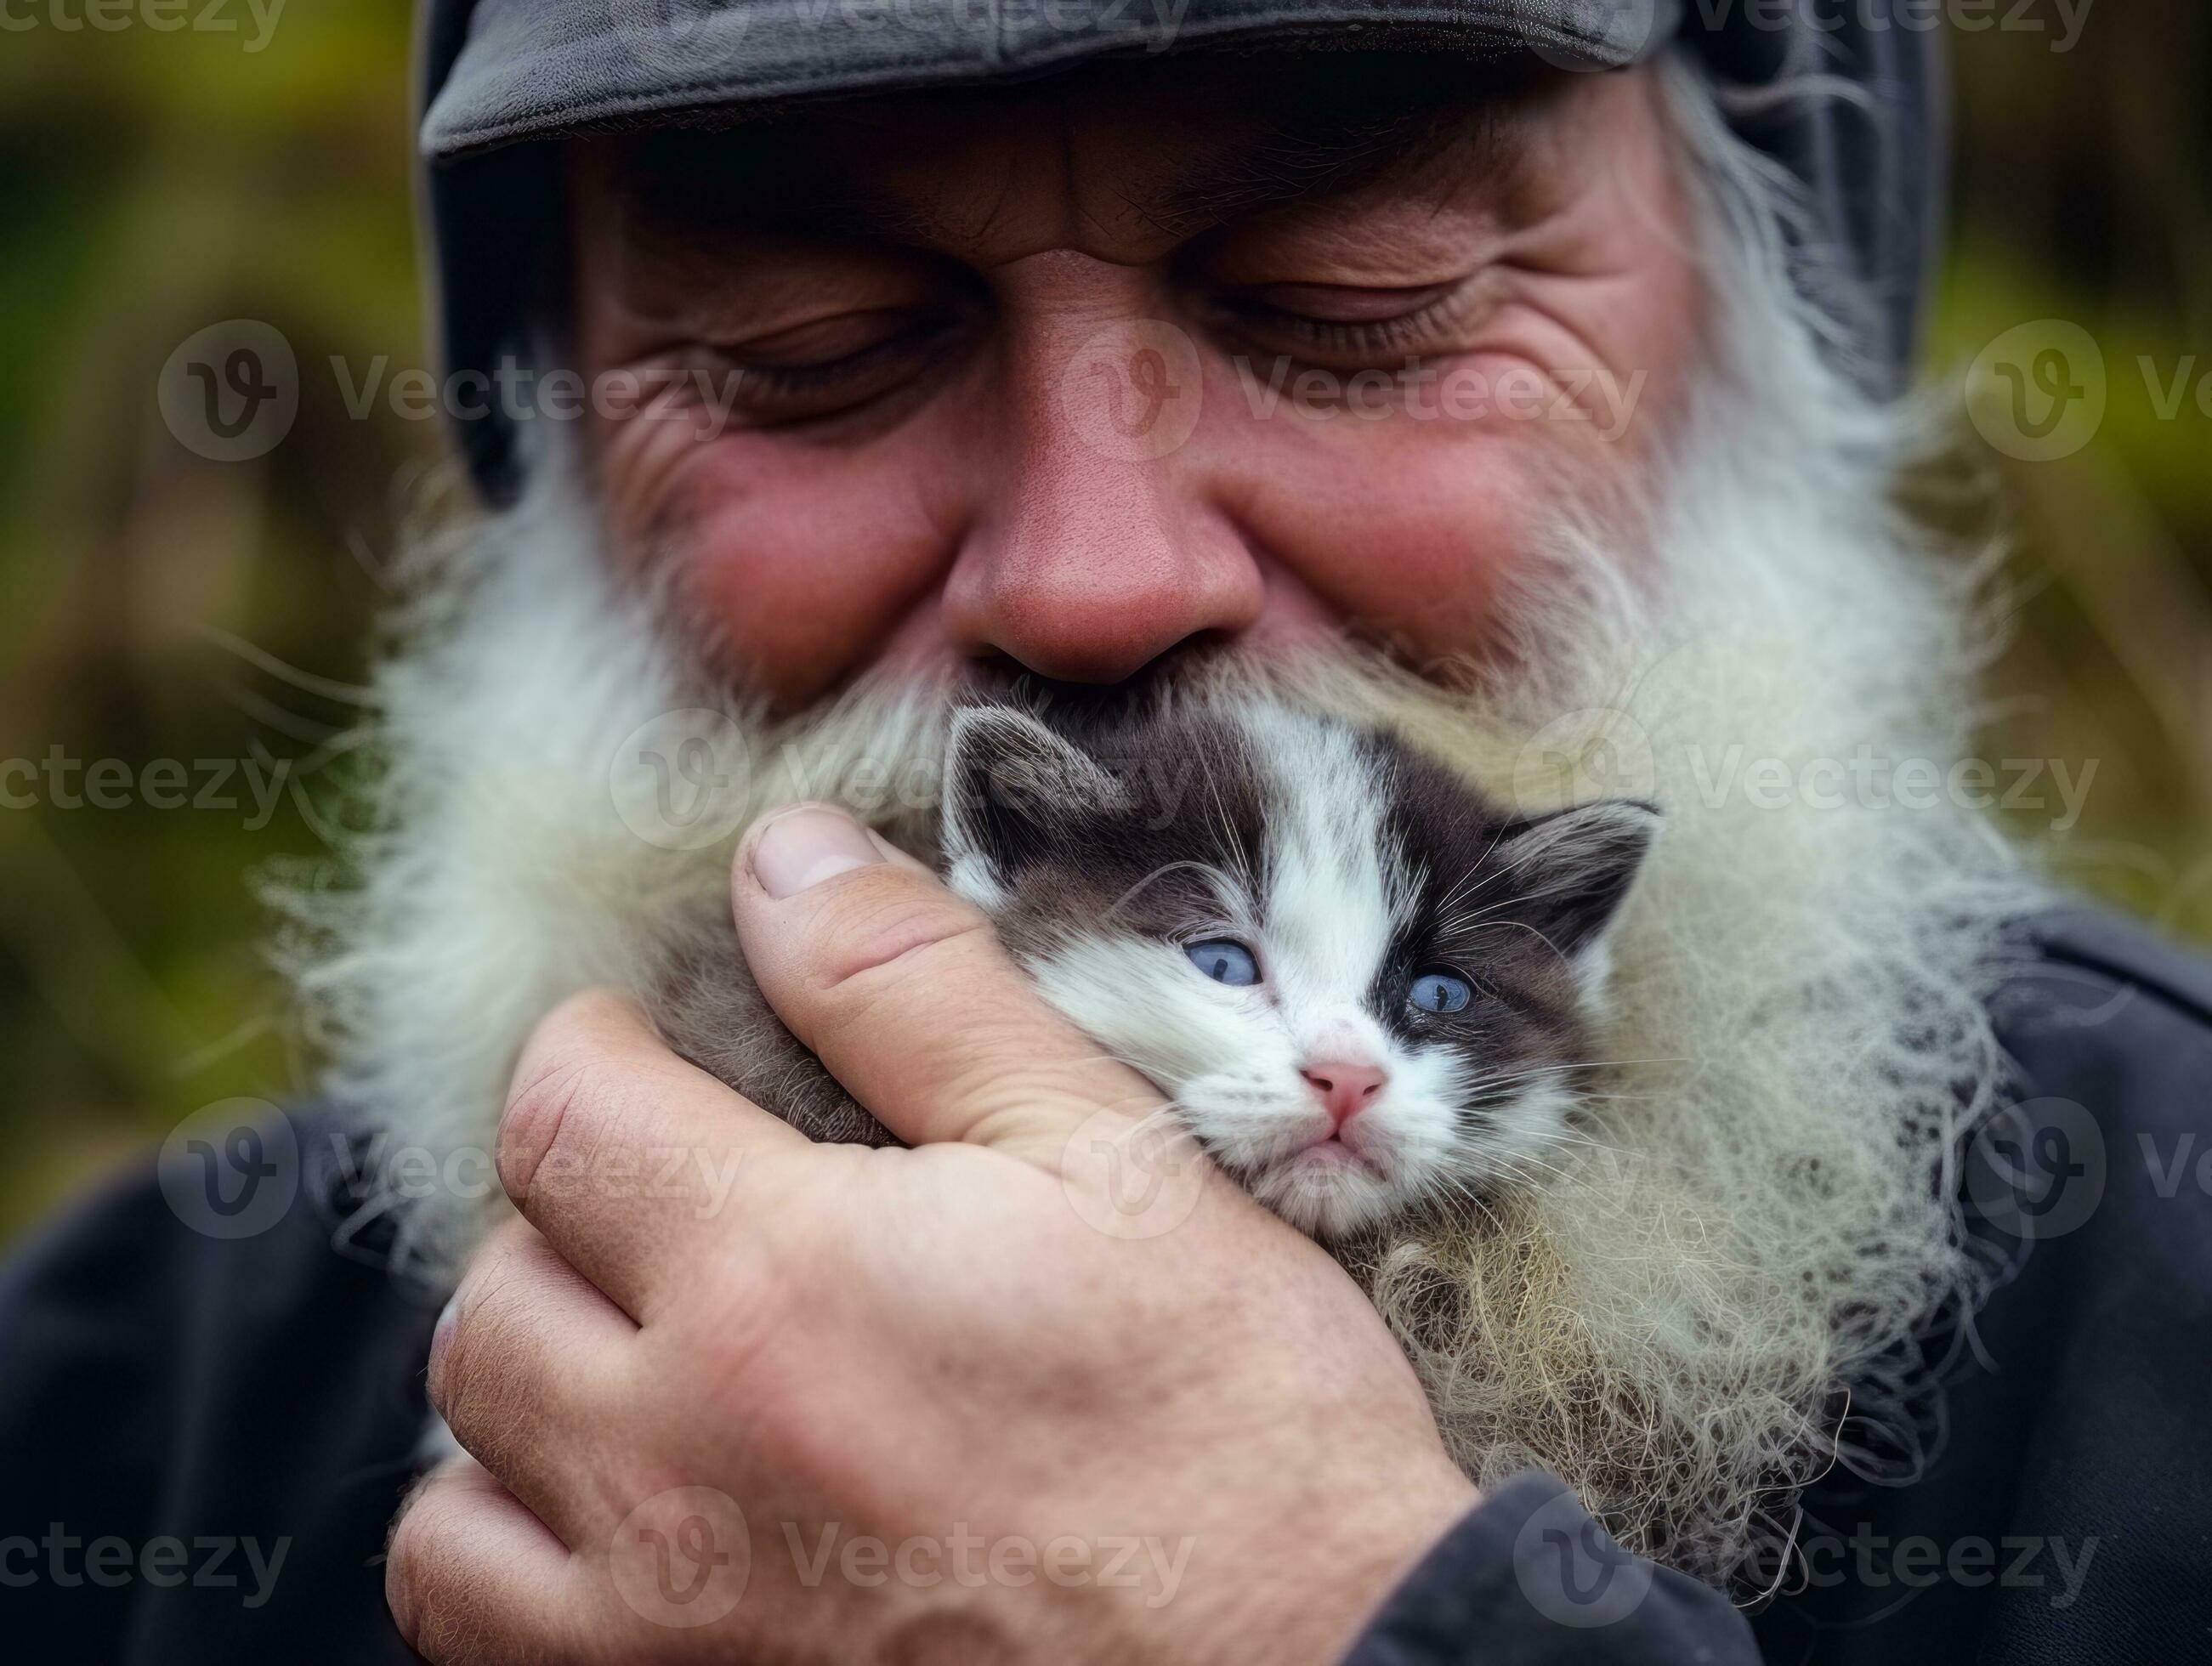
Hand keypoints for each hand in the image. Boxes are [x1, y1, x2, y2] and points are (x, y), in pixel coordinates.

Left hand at [387, 803, 1477, 1663]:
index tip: (645, 1047)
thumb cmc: (1232, 1419)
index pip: (560, 1110)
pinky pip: (479, 1630)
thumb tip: (781, 860)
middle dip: (563, 1217)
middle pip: (489, 1289)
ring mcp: (661, 1619)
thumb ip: (918, 992)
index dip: (590, 1048)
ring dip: (524, 1395)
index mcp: (775, 1275)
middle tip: (671, 1205)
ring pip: (453, 1478)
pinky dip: (517, 1556)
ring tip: (637, 1362)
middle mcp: (676, 1455)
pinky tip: (629, 1517)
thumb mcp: (1106, 1157)